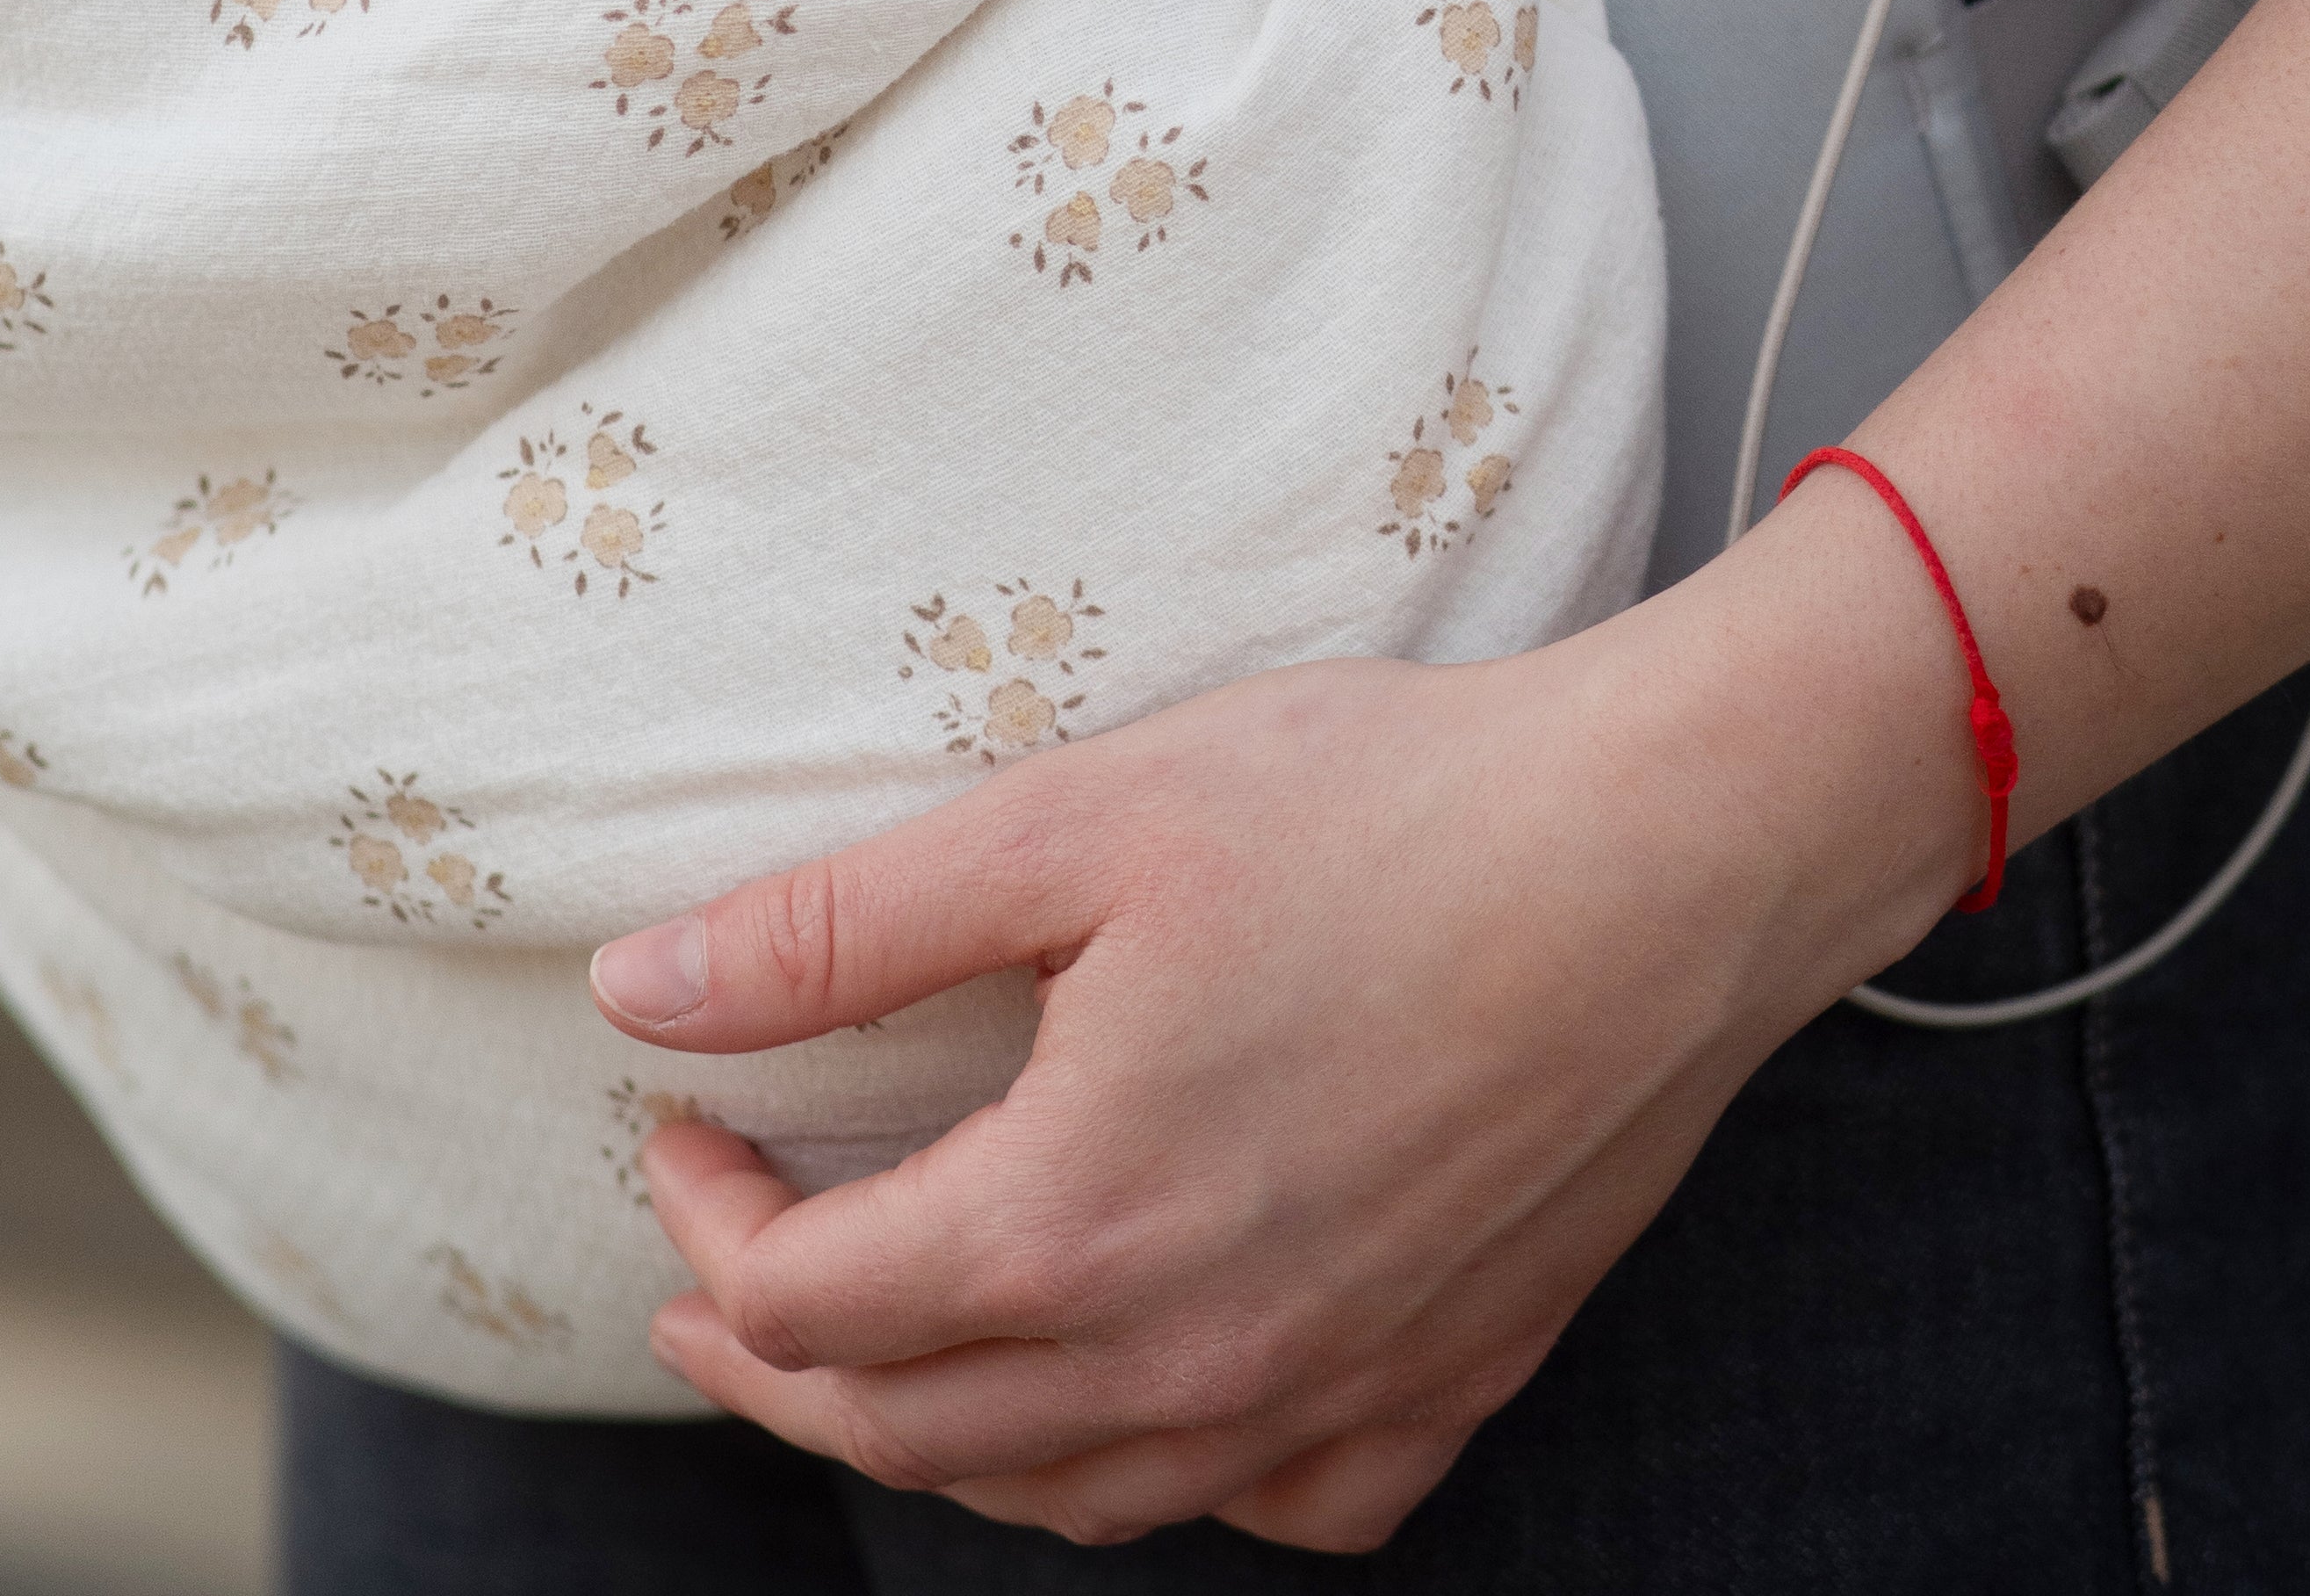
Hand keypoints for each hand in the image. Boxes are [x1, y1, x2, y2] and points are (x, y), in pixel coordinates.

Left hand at [593, 502, 1976, 1551]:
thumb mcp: (1073, 824)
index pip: (808, 1301)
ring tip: (878, 1356)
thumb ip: (840, 928)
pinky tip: (1143, 1400)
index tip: (687, 1117)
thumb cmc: (1381, 808)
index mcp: (1073, 1225)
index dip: (711, 1216)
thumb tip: (641, 992)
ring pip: (1074, 1492)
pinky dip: (1164, 1472)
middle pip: (912, 1430)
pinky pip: (1271, 1500)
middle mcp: (1189, 1358)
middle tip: (712, 1285)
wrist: (1668, 856)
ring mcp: (1329, 1391)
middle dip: (777, 1364)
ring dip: (941, 1434)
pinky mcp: (1445, 1381)